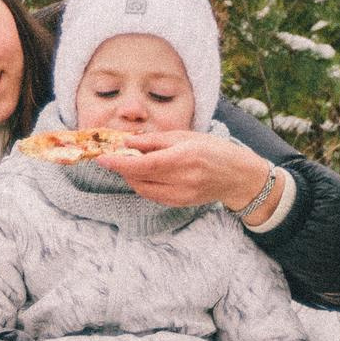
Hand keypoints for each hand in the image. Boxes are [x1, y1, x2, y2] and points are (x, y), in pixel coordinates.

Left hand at [98, 131, 272, 213]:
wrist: (237, 176)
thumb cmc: (213, 149)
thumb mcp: (185, 136)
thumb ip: (154, 141)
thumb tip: (126, 142)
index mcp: (183, 158)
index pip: (143, 164)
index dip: (119, 163)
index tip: (102, 157)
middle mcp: (181, 180)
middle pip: (139, 178)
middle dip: (122, 168)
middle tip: (114, 155)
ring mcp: (180, 195)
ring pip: (142, 189)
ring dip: (131, 177)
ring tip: (130, 163)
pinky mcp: (179, 204)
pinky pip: (152, 196)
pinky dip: (143, 184)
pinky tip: (145, 174)